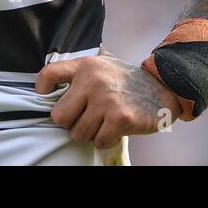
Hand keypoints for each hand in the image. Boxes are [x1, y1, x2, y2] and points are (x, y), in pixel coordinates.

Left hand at [34, 54, 182, 148]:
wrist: (164, 87)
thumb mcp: (102, 68)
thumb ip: (79, 77)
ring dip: (90, 133)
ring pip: (78, 133)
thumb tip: (49, 94)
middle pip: (59, 116)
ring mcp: (106, 99)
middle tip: (87, 117)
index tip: (47, 97)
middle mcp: (93, 80)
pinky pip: (98, 141)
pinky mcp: (120, 118)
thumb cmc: (128, 82)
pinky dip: (106, 140)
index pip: (49, 75)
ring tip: (104, 122)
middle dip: (71, 122)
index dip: (42, 90)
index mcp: (86, 66)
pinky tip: (116, 128)